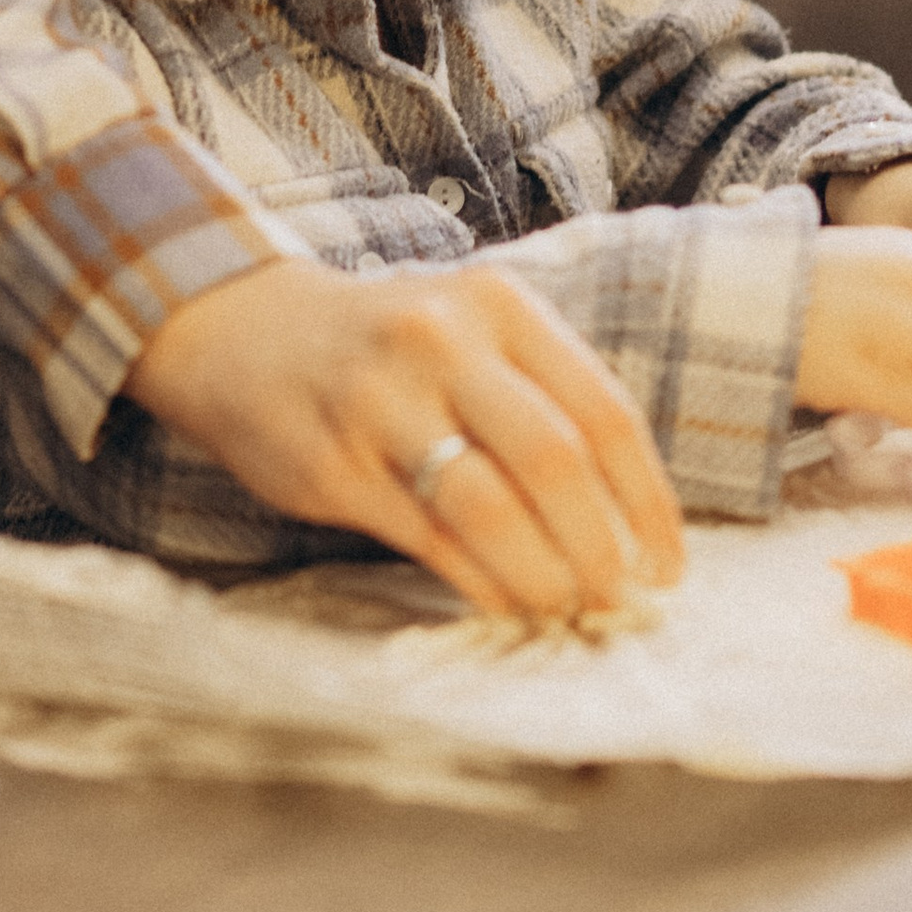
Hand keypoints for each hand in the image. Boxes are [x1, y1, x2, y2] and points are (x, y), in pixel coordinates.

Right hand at [125, 256, 685, 620]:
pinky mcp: (333, 464)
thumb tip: (627, 518)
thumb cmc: (387, 345)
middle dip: (599, 547)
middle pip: (554, 461)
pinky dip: (479, 583)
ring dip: (541, 576)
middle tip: (617, 598)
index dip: (647, 500)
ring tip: (563, 607)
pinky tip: (503, 602)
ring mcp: (381, 401)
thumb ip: (541, 398)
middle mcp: (443, 341)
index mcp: (498, 303)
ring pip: (490, 508)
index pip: (602, 411)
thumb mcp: (470, 332)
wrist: (243, 330)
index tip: (669, 564)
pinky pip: (427, 539)